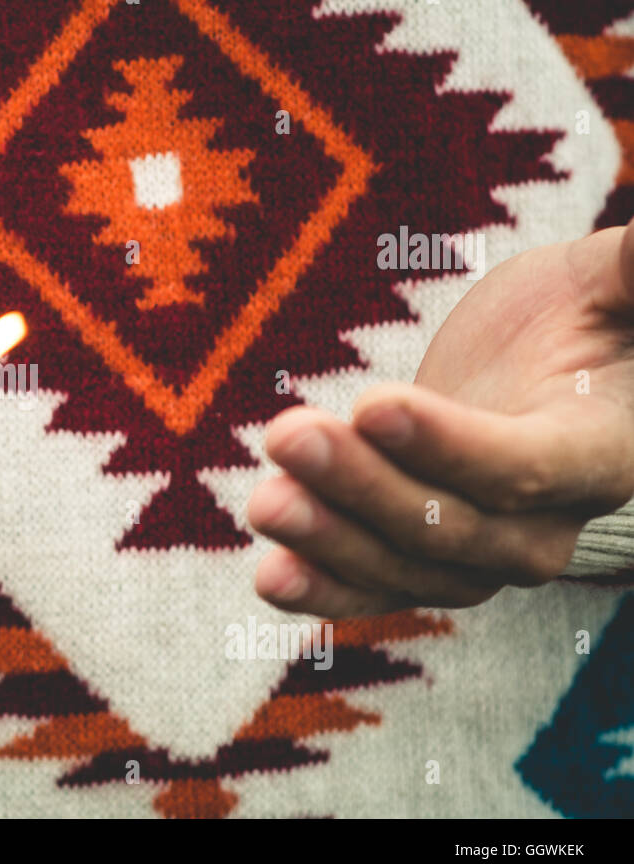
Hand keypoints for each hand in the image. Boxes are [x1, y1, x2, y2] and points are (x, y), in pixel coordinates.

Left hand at [247, 220, 633, 617]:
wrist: (541, 370)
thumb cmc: (581, 313)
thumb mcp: (607, 283)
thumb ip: (632, 272)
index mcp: (601, 453)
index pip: (522, 466)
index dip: (448, 445)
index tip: (371, 403)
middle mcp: (545, 524)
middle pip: (448, 524)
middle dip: (362, 485)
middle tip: (288, 437)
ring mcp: (482, 555)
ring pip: (402, 563)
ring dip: (328, 540)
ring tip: (265, 503)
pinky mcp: (424, 562)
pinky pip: (374, 590)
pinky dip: (322, 591)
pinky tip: (269, 577)